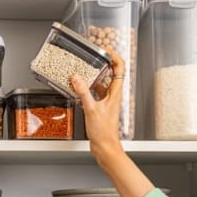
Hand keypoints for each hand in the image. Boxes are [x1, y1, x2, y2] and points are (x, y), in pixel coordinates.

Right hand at [70, 56, 153, 196]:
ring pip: (101, 83)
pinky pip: (94, 93)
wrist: (105, 147)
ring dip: (93, 75)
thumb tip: (77, 78)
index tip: (105, 49)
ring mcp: (106, 101)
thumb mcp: (92, 109)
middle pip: (111, 73)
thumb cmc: (104, 132)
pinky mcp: (100, 107)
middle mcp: (112, 95)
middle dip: (102, 63)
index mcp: (115, 93)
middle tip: (92, 56)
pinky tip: (78, 87)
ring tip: (83, 69)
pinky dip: (87, 88)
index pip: (120, 68)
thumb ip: (83, 92)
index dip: (114, 56)